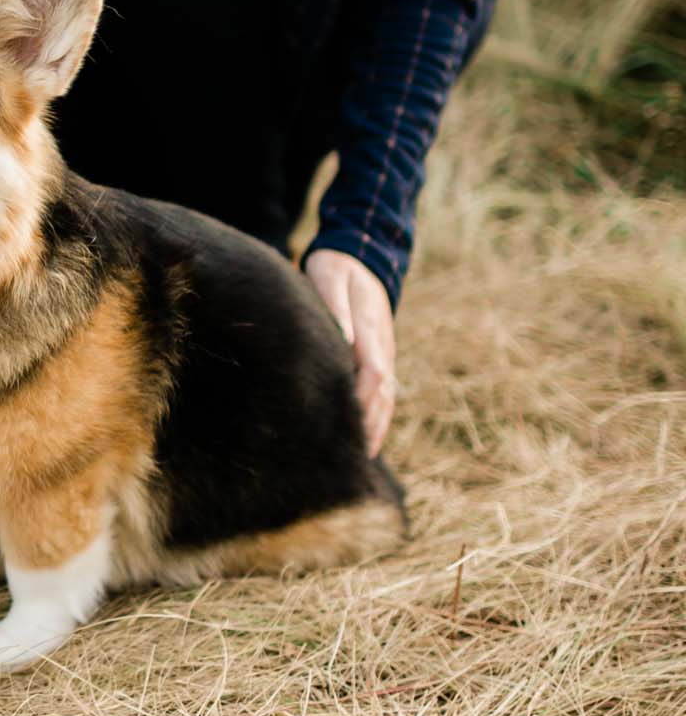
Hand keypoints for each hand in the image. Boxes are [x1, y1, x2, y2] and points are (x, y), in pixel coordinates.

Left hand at [304, 248, 396, 455]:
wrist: (361, 258)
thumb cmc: (337, 268)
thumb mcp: (329, 277)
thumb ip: (337, 308)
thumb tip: (344, 341)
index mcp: (371, 328)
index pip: (374, 372)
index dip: (363, 400)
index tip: (349, 425)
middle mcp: (382, 345)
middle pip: (382, 392)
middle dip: (370, 424)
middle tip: (353, 457)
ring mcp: (384, 352)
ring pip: (386, 396)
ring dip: (377, 426)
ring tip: (362, 458)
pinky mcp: (378, 356)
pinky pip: (383, 392)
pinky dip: (378, 417)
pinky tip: (367, 438)